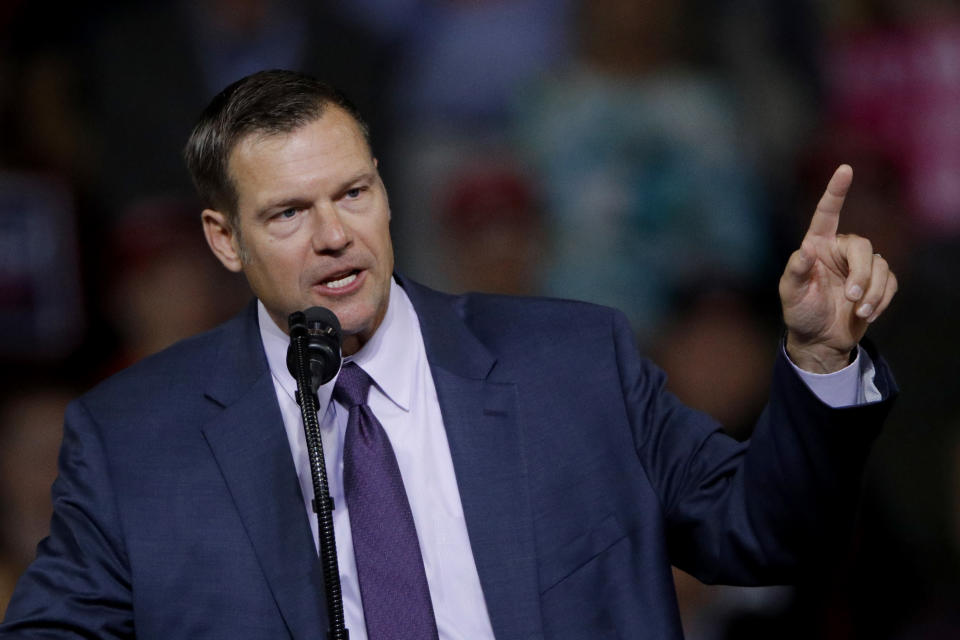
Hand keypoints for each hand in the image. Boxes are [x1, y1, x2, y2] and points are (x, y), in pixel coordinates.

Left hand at [779, 165, 897, 372]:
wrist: (819, 339)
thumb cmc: (800, 312)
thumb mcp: (791, 294)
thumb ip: (796, 272)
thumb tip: (804, 250)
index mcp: (817, 245)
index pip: (826, 214)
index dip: (836, 191)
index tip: (845, 169)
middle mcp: (840, 251)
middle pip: (863, 247)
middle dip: (861, 274)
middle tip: (851, 297)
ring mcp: (860, 266)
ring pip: (880, 267)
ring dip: (871, 292)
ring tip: (857, 311)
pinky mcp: (877, 282)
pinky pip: (890, 282)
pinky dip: (881, 300)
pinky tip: (867, 314)